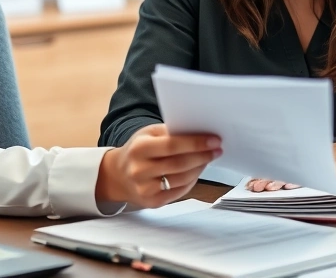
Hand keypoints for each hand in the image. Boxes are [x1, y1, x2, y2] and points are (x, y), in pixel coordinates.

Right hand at [96, 123, 220, 207]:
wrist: (118, 175)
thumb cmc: (138, 150)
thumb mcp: (148, 134)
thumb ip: (171, 133)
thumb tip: (200, 133)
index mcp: (139, 148)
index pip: (172, 145)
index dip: (196, 143)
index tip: (214, 140)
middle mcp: (139, 170)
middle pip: (180, 164)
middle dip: (203, 156)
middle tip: (217, 149)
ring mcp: (145, 189)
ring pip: (183, 179)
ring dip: (200, 168)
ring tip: (208, 158)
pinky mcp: (152, 202)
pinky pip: (180, 191)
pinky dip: (192, 180)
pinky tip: (197, 170)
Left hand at [246, 134, 335, 191]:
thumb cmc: (335, 159)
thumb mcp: (314, 165)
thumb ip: (297, 171)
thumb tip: (270, 180)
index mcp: (300, 159)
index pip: (278, 167)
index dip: (264, 175)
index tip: (251, 183)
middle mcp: (306, 159)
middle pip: (283, 168)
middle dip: (266, 178)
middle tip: (255, 186)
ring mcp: (317, 163)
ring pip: (294, 172)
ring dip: (279, 180)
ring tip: (268, 187)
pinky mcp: (329, 168)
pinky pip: (313, 176)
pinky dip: (299, 180)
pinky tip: (289, 185)